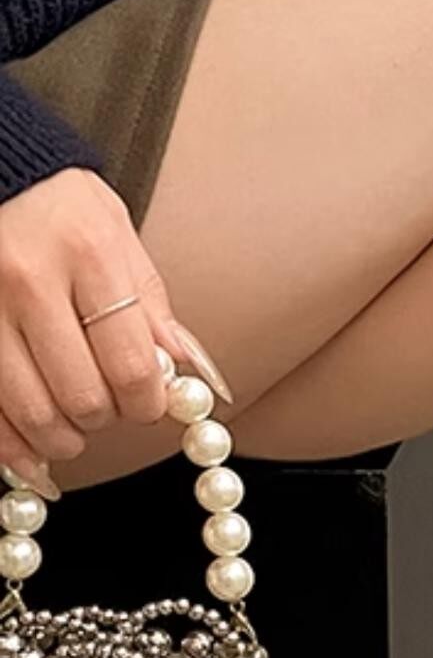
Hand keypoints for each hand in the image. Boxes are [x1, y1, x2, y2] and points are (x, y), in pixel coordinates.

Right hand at [0, 168, 230, 493]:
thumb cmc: (59, 205)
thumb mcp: (116, 234)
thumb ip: (149, 304)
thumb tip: (189, 371)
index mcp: (88, 253)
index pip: (130, 361)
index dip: (148, 401)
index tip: (150, 404)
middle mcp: (30, 282)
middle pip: (81, 394)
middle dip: (105, 418)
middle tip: (110, 409)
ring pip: (31, 411)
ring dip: (61, 438)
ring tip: (72, 428)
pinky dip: (10, 445)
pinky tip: (30, 452)